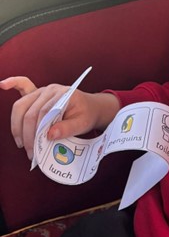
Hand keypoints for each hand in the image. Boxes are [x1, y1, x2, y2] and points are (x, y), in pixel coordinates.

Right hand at [0, 76, 119, 159]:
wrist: (92, 107)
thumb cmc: (87, 115)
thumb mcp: (83, 124)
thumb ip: (68, 128)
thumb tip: (50, 135)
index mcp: (62, 94)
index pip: (43, 113)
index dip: (37, 133)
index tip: (36, 150)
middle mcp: (50, 90)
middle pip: (30, 111)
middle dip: (26, 134)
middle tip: (30, 152)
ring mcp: (42, 90)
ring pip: (21, 106)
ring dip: (17, 126)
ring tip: (21, 143)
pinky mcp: (37, 94)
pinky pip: (23, 85)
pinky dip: (13, 84)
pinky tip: (2, 85)